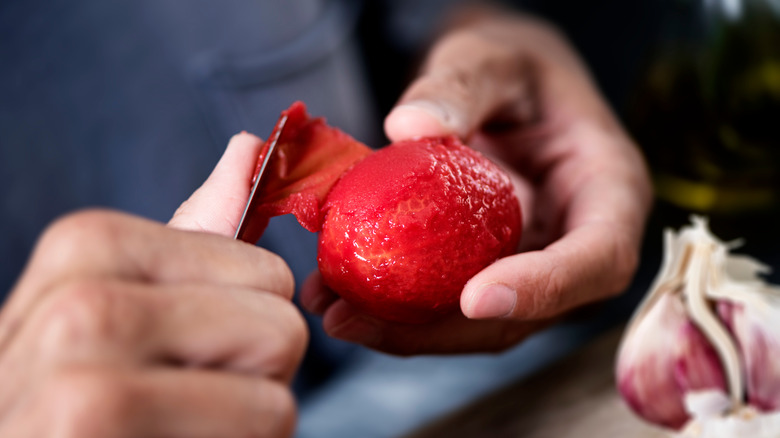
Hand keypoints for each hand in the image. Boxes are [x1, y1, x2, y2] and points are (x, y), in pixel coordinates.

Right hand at [0, 133, 307, 436]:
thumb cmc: (79, 391)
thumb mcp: (123, 300)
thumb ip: (195, 233)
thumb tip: (250, 144)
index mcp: (87, 246)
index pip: (270, 274)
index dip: (246, 327)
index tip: (180, 354)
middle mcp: (78, 306)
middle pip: (281, 329)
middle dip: (252, 377)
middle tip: (178, 401)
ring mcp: (83, 386)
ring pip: (276, 399)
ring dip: (241, 427)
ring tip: (169, 428)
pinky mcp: (97, 436)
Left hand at [301, 9, 651, 354]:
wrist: (503, 86)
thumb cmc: (514, 66)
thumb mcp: (493, 57)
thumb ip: (461, 86)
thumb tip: (408, 128)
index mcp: (608, 190)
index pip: (598, 258)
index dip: (544, 288)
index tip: (475, 298)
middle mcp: (576, 244)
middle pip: (528, 313)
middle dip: (444, 330)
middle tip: (358, 318)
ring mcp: (531, 265)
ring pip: (480, 324)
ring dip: (406, 330)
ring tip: (334, 311)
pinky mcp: (489, 270)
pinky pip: (450, 304)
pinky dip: (397, 309)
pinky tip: (341, 295)